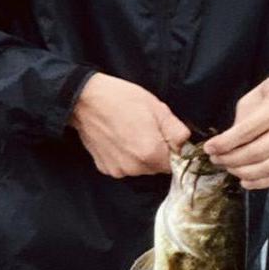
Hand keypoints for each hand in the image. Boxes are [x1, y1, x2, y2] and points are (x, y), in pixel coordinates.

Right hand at [69, 73, 189, 177]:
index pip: (175, 164)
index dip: (173, 150)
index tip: (164, 136)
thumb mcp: (157, 108)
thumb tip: (184, 144)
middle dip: (156, 153)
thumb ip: (177, 130)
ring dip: (139, 156)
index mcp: (151, 154)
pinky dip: (123, 157)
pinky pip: (123, 167)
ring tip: (129, 133)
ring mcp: (118, 170)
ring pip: (140, 168)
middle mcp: (135, 168)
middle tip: (145, 130)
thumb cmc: (122, 99)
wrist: (85, 101)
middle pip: (156, 167)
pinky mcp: (104, 168)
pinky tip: (117, 140)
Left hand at [206, 76, 268, 188]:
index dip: (225, 143)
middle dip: (232, 160)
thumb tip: (225, 146)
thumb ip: (242, 120)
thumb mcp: (256, 96)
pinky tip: (245, 180)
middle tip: (217, 159)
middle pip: (259, 152)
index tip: (210, 148)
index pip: (249, 130)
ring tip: (229, 168)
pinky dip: (261, 182)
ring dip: (244, 173)